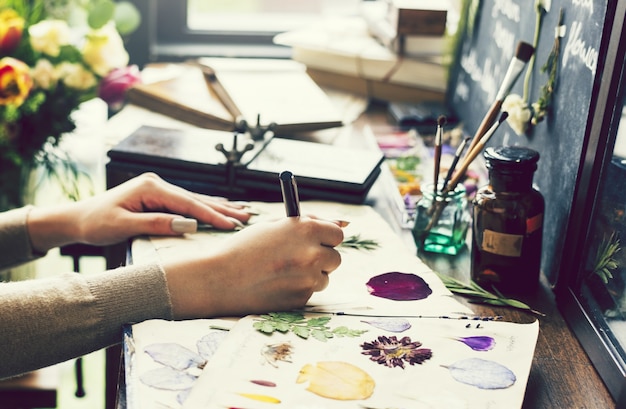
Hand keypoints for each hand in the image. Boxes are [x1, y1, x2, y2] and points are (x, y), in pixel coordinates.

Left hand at [28, 173, 251, 251]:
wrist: (77, 219)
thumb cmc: (96, 223)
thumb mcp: (123, 225)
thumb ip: (156, 224)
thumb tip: (188, 225)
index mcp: (150, 187)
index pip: (188, 204)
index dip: (211, 216)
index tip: (231, 225)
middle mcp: (157, 183)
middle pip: (196, 199)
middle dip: (223, 209)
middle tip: (248, 217)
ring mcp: (158, 188)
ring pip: (195, 200)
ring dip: (218, 207)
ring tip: (242, 212)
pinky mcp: (158, 196)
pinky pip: (186, 203)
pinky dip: (205, 207)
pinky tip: (220, 207)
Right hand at [164, 216, 343, 317]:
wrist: (219, 279)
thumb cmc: (244, 248)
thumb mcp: (274, 226)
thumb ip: (308, 223)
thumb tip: (345, 223)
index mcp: (306, 229)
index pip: (337, 233)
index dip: (326, 238)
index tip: (316, 241)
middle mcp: (312, 253)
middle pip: (335, 258)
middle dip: (321, 258)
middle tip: (296, 259)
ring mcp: (308, 278)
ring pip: (323, 277)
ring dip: (309, 276)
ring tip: (280, 273)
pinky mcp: (302, 299)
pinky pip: (309, 293)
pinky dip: (297, 290)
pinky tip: (275, 286)